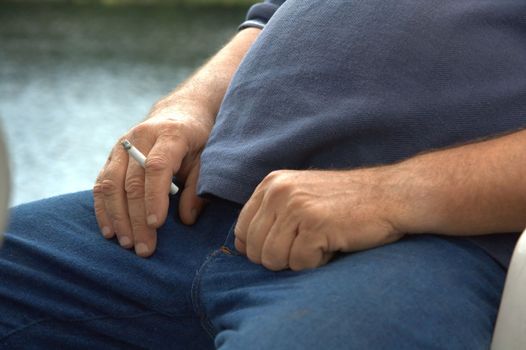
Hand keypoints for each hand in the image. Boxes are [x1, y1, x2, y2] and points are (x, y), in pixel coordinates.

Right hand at [93, 109, 211, 256]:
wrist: (181, 112)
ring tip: (127, 244)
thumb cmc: (198, 139)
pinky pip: (101, 184)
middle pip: (132, 181)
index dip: (154, 197)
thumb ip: (199, 186)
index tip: (156, 224)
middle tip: (144, 248)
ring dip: (117, 217)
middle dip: (136, 218)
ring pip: (110, 184)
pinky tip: (109, 231)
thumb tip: (187, 219)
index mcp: (169, 134)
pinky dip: (103, 209)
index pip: (157, 167)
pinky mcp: (112, 156)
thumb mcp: (208, 157)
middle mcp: (141, 137)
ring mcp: (122, 145)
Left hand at [234, 169, 404, 270]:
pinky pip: (300, 263)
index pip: (242, 231)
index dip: (261, 248)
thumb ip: (270, 216)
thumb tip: (240, 247)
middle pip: (255, 250)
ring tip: (321, 242)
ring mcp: (295, 206)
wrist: (390, 196)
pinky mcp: (314, 223)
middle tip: (308, 244)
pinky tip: (333, 244)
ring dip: (299, 261)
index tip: (287, 245)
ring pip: (273, 260)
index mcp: (270, 184)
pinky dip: (317, 262)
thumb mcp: (299, 198)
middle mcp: (278, 191)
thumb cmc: (345, 204)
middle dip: (280, 258)